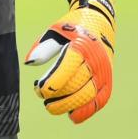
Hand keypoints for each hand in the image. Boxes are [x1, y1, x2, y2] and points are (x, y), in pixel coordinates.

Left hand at [24, 0, 115, 123]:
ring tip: (52, 106)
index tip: (39, 88)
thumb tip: (29, 63)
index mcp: (82, 46)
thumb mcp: (55, 32)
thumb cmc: (72, 29)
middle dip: (57, 97)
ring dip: (68, 106)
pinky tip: (71, 114)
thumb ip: (43, 48)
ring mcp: (104, 73)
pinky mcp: (108, 82)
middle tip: (43, 97)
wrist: (99, 23)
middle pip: (76, 86)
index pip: (67, 69)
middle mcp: (96, 60)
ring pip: (87, 96)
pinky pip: (99, 102)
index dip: (52, 83)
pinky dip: (85, 111)